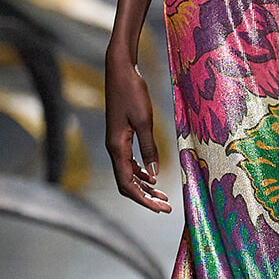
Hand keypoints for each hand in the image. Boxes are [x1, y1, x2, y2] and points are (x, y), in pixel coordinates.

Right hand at [105, 44, 171, 212]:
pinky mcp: (121, 135)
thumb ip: (149, 147)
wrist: (120, 70)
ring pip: (127, 173)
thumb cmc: (132, 92)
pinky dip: (140, 172)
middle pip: (126, 183)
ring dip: (144, 186)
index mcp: (116, 147)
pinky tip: (152, 174)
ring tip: (162, 195)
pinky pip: (128, 161)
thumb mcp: (144, 120)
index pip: (127, 183)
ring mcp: (116, 142)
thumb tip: (155, 172)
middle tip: (165, 207)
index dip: (143, 199)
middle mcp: (113, 148)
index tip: (160, 208)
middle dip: (145, 197)